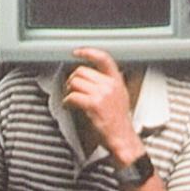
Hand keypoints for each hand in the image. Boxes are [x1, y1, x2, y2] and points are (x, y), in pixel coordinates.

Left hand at [63, 48, 144, 166]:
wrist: (122, 138)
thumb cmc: (119, 121)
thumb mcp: (120, 96)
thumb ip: (109, 83)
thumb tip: (90, 76)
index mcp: (117, 81)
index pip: (103, 58)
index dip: (88, 52)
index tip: (78, 52)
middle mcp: (110, 85)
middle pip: (82, 71)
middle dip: (72, 80)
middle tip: (71, 89)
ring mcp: (102, 95)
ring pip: (75, 83)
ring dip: (68, 91)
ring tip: (71, 99)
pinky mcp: (93, 105)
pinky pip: (72, 97)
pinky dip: (67, 102)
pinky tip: (70, 106)